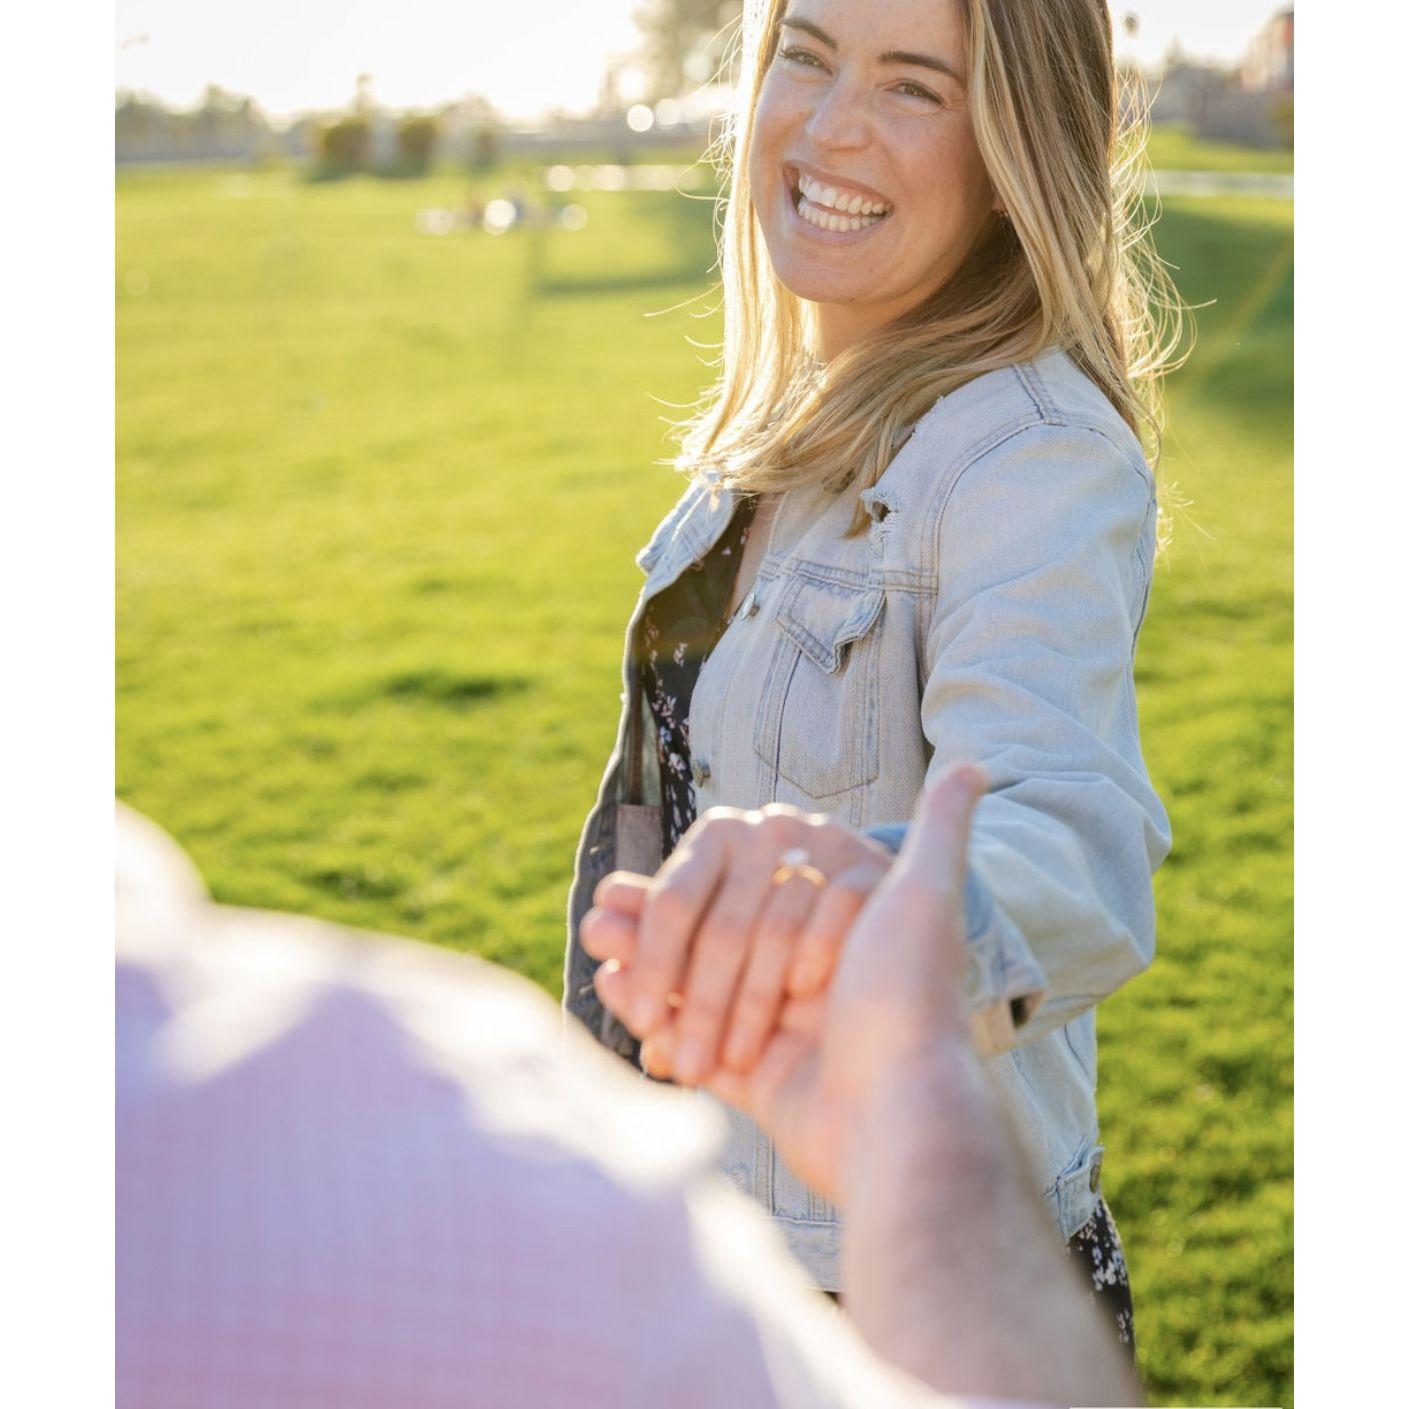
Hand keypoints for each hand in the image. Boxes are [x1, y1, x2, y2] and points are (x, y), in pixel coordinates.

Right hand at [591, 765, 985, 1206]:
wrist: (903, 1118)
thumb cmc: (909, 998)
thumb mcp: (925, 898)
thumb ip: (941, 829)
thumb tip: (974, 765)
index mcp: (836, 918)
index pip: (738, 895)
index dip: (677, 902)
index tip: (620, 898)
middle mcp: (810, 964)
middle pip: (712, 941)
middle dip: (656, 941)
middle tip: (594, 929)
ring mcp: (782, 1021)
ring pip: (697, 984)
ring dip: (643, 969)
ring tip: (592, 948)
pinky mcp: (762, 1077)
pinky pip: (695, 1038)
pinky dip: (653, 1018)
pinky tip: (613, 991)